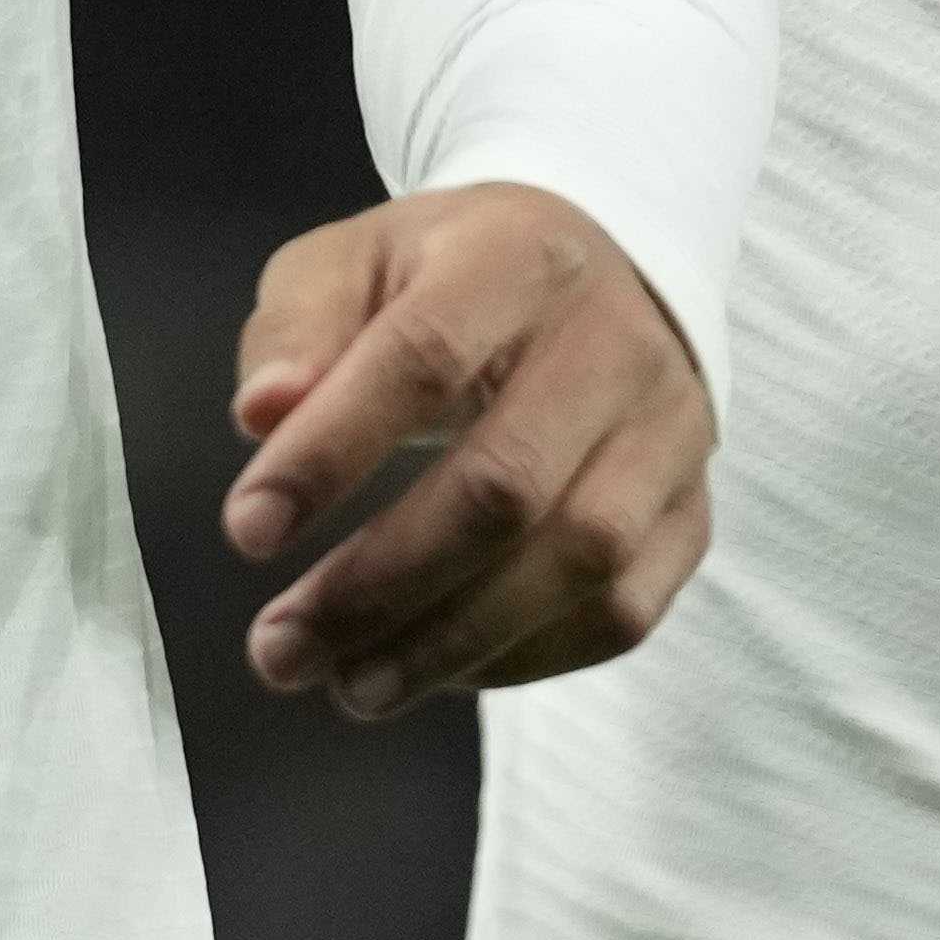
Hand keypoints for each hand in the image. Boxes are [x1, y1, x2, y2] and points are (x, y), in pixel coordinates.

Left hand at [223, 184, 717, 717]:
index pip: (422, 357)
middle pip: (505, 483)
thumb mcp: (352, 262)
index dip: (331, 452)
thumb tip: (262, 415)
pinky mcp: (693, 511)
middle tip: (280, 648)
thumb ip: (296, 331)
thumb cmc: (446, 280)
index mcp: (515, 256)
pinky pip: (622, 612)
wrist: (597, 275)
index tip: (246, 530)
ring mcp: (669, 432)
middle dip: (380, 583)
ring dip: (449, 643)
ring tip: (348, 683)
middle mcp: (613, 342)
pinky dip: (524, 660)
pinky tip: (437, 670)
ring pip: (576, 562)